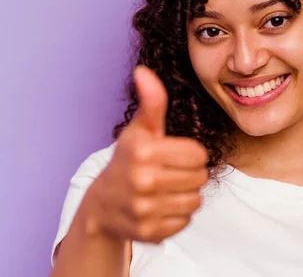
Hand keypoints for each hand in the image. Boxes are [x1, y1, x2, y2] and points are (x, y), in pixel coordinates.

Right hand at [85, 66, 208, 242]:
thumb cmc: (128, 161)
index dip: (190, 154)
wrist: (102, 206)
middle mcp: (142, 181)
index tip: (173, 155)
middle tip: (169, 173)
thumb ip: (151, 103)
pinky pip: (185, 222)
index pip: (198, 154)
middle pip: (200, 178)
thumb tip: (144, 71)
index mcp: (142, 152)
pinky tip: (160, 207)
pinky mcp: (149, 232)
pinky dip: (177, 216)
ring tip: (166, 190)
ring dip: (185, 195)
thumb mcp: (139, 130)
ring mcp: (144, 210)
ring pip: (195, 201)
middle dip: (189, 174)